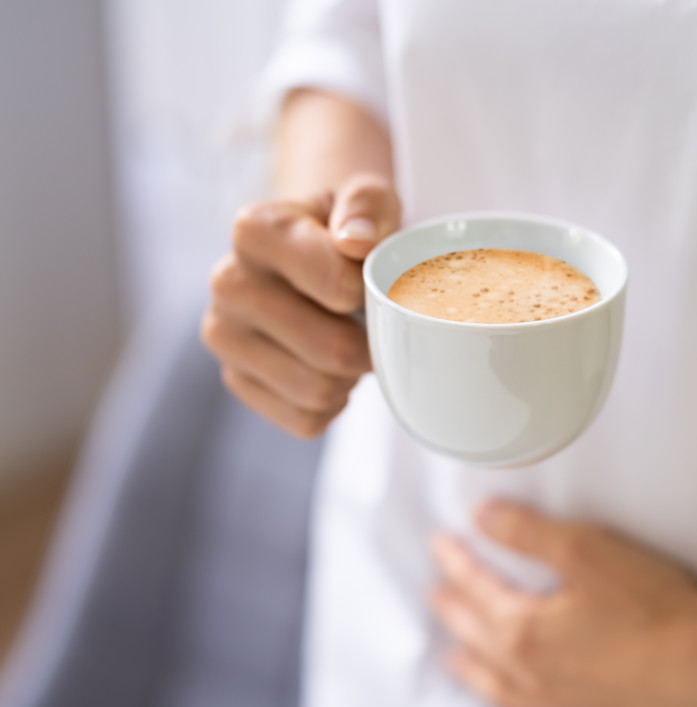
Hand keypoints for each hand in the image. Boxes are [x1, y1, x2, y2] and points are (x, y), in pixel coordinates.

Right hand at [202, 173, 400, 437]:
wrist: (311, 252)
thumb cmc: (346, 227)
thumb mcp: (367, 199)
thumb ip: (368, 205)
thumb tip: (356, 242)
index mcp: (255, 229)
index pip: (340, 287)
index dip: (374, 294)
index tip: (371, 280)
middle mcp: (228, 282)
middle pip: (331, 351)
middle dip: (368, 346)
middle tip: (372, 326)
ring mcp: (224, 335)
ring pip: (317, 391)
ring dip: (349, 378)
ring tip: (347, 344)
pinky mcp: (235, 379)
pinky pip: (306, 420)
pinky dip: (332, 404)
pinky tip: (327, 369)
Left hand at [430, 501, 696, 706]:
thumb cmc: (653, 608)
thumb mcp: (587, 551)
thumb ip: (529, 533)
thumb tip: (482, 516)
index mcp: (522, 632)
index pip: (476, 590)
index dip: (456, 562)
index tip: (440, 545)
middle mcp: (531, 678)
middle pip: (477, 641)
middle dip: (454, 613)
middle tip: (438, 596)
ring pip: (498, 692)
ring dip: (471, 670)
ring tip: (453, 658)